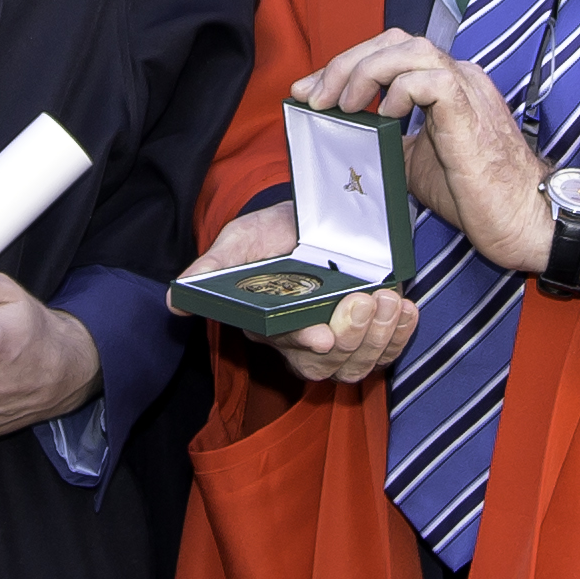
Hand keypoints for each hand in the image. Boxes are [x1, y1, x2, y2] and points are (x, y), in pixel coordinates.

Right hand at [182, 201, 416, 382]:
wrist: (318, 213)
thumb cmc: (272, 232)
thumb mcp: (240, 241)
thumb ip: (212, 269)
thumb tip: (174, 302)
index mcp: (268, 327)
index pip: (285, 346)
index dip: (304, 343)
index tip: (323, 334)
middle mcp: (304, 341)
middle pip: (327, 365)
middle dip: (351, 337)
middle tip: (364, 299)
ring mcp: (342, 337)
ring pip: (361, 362)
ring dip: (380, 335)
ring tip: (388, 299)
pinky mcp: (374, 330)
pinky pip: (390, 350)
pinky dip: (402, 333)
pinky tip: (405, 308)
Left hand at [298, 29, 553, 274]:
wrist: (523, 219)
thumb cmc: (476, 195)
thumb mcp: (415, 162)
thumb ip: (387, 139)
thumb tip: (344, 135)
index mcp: (447, 84)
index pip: (390, 51)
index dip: (346, 64)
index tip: (310, 90)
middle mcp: (459, 77)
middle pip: (395, 40)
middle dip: (345, 62)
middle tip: (314, 95)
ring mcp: (467, 90)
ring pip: (411, 48)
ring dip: (366, 70)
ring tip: (344, 104)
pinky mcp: (470, 112)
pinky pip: (432, 79)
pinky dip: (400, 89)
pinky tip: (386, 114)